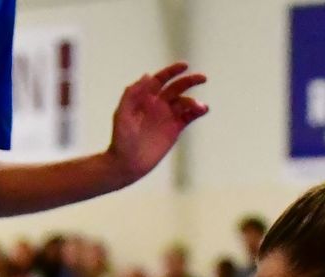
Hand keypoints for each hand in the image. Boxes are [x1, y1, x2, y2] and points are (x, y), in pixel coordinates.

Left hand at [108, 63, 208, 183]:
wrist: (127, 163)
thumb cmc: (121, 138)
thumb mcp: (122, 113)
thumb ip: (132, 94)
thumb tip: (147, 75)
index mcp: (145, 97)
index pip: (161, 79)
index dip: (172, 71)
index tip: (185, 66)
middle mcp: (158, 104)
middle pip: (177, 88)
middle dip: (189, 81)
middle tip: (203, 78)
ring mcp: (167, 117)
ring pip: (184, 103)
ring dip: (193, 102)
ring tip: (199, 107)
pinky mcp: (175, 129)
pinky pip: (188, 117)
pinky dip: (196, 112)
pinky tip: (203, 110)